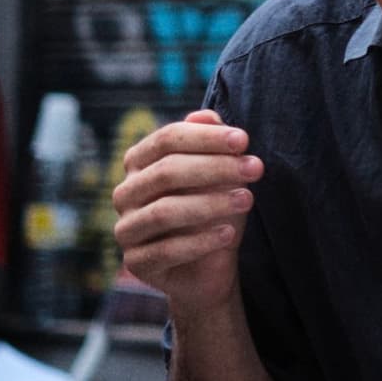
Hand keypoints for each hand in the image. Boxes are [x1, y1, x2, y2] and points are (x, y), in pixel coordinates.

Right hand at [114, 106, 260, 318]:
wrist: (210, 266)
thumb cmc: (213, 210)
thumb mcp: (220, 173)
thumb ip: (211, 142)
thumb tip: (205, 114)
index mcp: (139, 162)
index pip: (167, 139)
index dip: (206, 137)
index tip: (244, 141)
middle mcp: (125, 193)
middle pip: (166, 171)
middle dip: (215, 167)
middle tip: (256, 168)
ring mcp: (126, 229)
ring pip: (164, 211)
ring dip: (211, 203)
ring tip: (247, 200)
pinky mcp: (136, 263)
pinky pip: (166, 250)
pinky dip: (201, 241)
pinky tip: (229, 234)